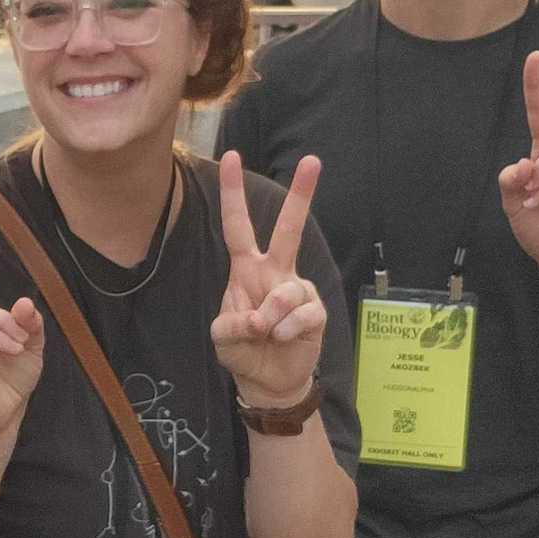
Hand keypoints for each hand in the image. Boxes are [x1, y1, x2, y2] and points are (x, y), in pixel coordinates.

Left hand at [210, 152, 326, 405]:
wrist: (268, 380)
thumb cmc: (243, 350)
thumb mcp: (222, 338)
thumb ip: (232, 325)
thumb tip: (261, 319)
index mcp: (246, 268)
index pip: (237, 225)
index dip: (232, 193)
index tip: (230, 157)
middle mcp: (274, 272)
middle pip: (288, 229)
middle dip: (301, 196)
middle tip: (313, 160)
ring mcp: (298, 290)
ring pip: (288, 291)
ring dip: (272, 316)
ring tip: (266, 334)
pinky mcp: (316, 312)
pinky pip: (303, 314)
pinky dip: (287, 331)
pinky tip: (282, 339)